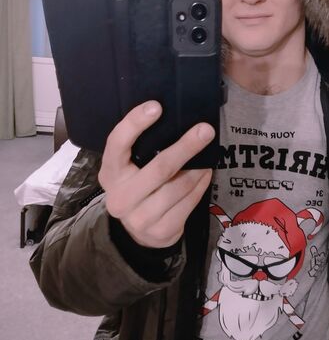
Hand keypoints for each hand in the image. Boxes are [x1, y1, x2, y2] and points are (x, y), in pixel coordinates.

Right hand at [99, 100, 214, 247]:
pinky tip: (205, 174)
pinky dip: (200, 185)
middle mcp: (120, 197)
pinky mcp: (161, 231)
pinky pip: (189, 202)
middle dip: (186, 147)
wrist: (138, 233)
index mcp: (110, 173)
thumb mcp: (128, 169)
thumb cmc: (136, 186)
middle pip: (159, 168)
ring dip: (198, 169)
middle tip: (205, 130)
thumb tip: (175, 118)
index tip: (156, 106)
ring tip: (208, 155)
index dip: (135, 123)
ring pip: (179, 186)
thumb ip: (140, 149)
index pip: (117, 143)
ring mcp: (140, 218)